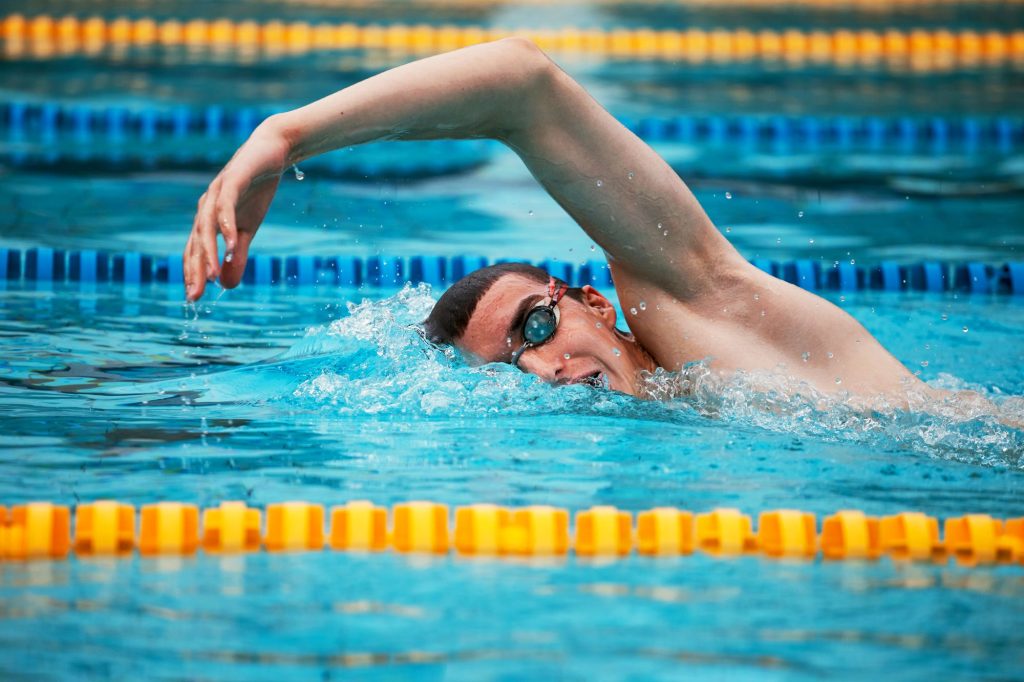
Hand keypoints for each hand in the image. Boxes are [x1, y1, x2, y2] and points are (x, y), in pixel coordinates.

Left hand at [183, 120, 290, 300]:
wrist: (271, 151)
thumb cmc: (256, 190)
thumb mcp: (249, 228)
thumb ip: (237, 254)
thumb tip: (227, 286)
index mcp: (208, 220)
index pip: (195, 251)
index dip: (193, 274)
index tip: (193, 299)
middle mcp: (206, 208)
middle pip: (196, 243)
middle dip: (195, 270)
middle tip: (195, 296)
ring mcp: (217, 193)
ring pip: (207, 228)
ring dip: (208, 253)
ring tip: (212, 276)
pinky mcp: (232, 182)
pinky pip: (226, 207)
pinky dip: (228, 226)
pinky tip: (232, 244)